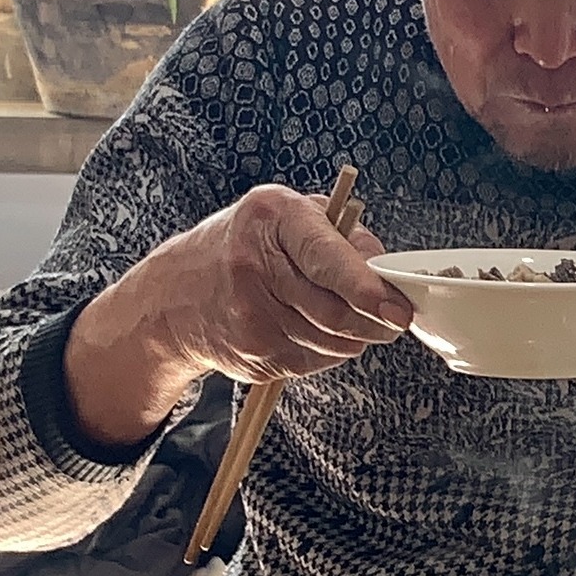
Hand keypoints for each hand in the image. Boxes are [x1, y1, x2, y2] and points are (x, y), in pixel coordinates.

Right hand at [66, 184, 413, 446]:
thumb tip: (387, 271)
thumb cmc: (246, 246)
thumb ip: (339, 235)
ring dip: (355, 334)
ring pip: (333, 340)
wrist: (178, 294)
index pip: (326, 259)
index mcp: (270, 218)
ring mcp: (251, 316)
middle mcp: (254, 266)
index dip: (366, 288)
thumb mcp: (284, 217)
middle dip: (375, 320)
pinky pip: (317, 359)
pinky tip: (312, 327)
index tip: (397, 309)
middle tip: (395, 318)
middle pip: (335, 310)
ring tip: (347, 315)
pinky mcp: (256, 355)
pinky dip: (330, 348)